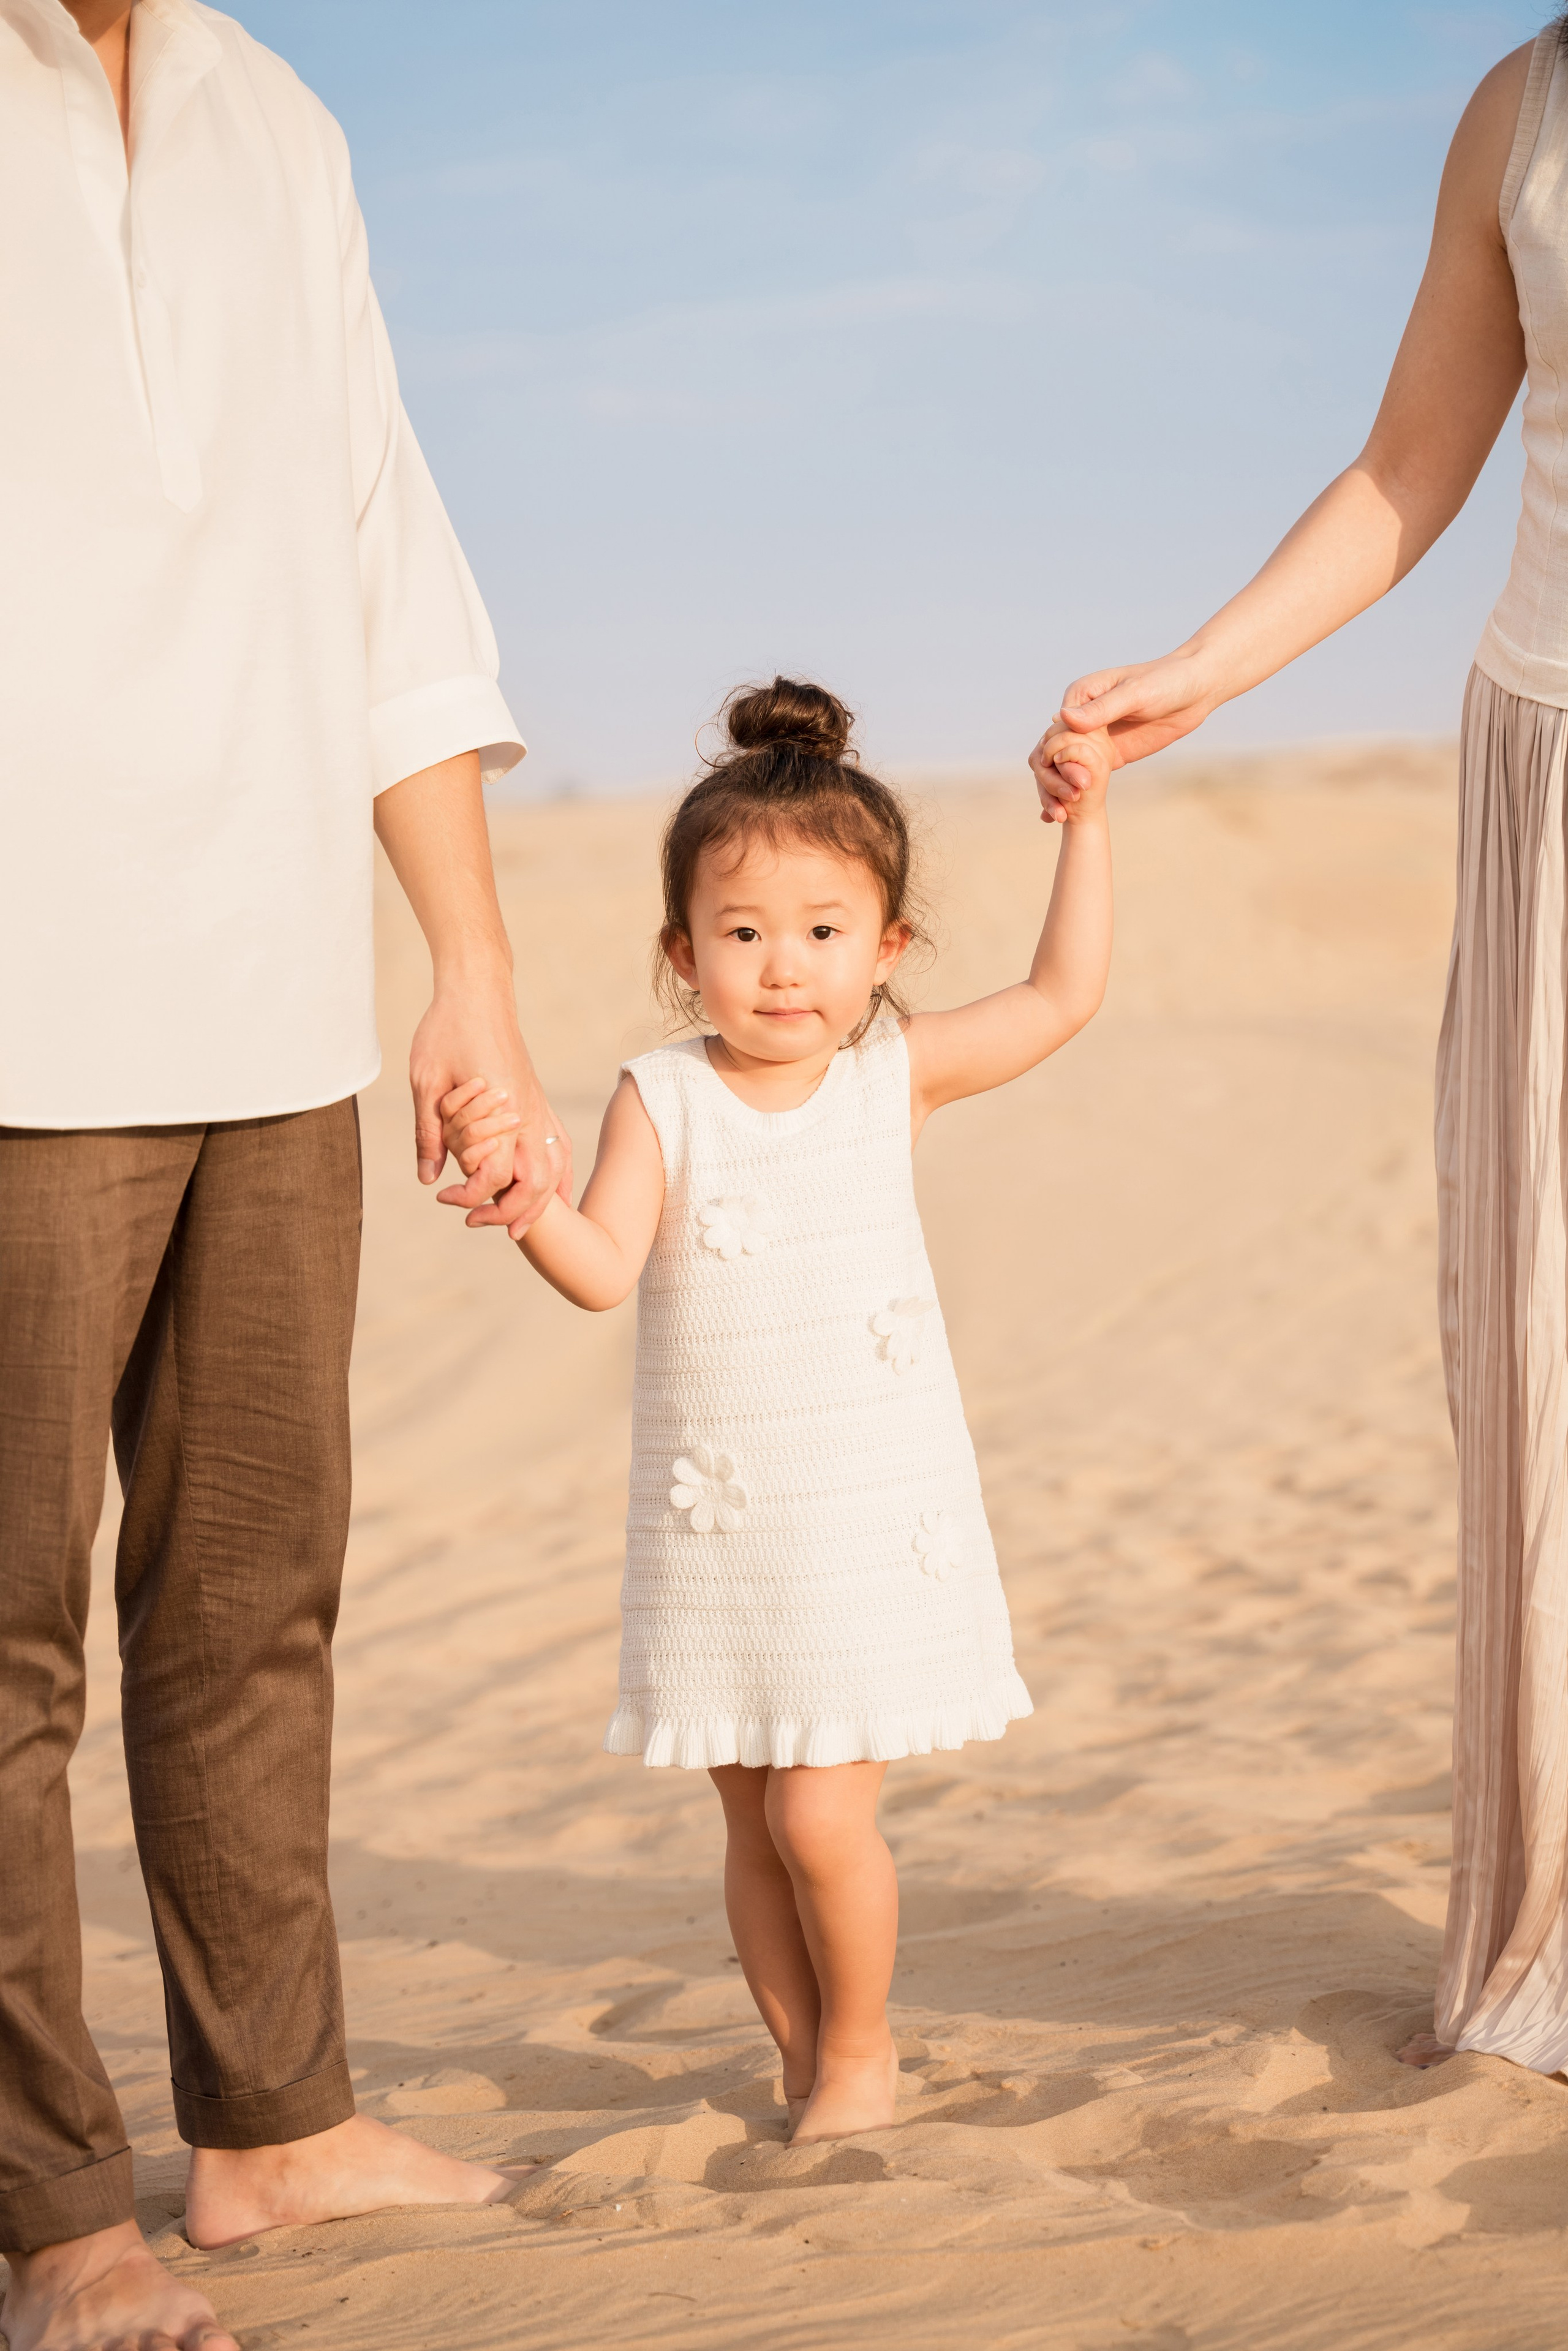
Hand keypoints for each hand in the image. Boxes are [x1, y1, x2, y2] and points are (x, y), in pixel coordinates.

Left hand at [409, 986, 570, 1228]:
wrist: (477, 990)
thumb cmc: (447, 1029)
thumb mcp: (426, 1082)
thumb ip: (430, 1133)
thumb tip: (428, 1178)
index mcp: (502, 1107)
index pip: (497, 1173)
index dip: (471, 1195)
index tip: (445, 1198)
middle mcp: (528, 1111)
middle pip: (538, 1180)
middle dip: (515, 1212)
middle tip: (485, 1225)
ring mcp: (539, 1105)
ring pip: (557, 1166)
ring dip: (543, 1200)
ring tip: (521, 1224)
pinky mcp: (539, 1098)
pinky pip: (559, 1146)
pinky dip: (558, 1174)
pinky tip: (551, 1190)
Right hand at [1031, 648, 1220, 822]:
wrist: (1195, 690)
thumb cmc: (1166, 682)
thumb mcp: (1134, 695)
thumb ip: (1101, 709)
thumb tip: (1062, 718)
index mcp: (1081, 695)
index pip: (1057, 730)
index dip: (1056, 756)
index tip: (1067, 779)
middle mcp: (1083, 716)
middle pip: (1056, 751)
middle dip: (1054, 779)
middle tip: (1065, 805)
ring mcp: (1095, 737)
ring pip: (1067, 765)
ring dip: (1060, 790)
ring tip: (1058, 818)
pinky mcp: (1109, 754)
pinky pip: (1087, 773)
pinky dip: (1075, 791)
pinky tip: (1066, 815)